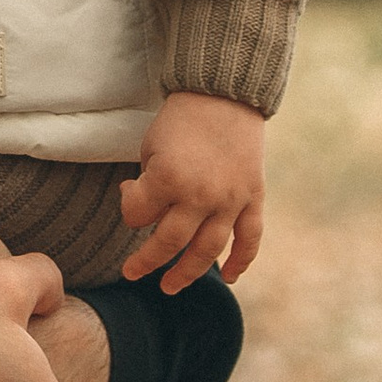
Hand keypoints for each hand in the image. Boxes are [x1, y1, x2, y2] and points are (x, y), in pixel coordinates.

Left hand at [120, 91, 266, 292]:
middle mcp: (201, 196)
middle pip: (169, 244)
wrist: (224, 95)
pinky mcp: (253, 198)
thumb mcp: (150, 149)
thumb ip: (148, 186)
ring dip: (188, 273)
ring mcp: (231, 200)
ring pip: (208, 250)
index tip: (129, 192)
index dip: (128, 207)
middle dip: (147, 261)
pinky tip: (229, 277)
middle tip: (132, 273)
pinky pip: (250, 238)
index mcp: (169, 179)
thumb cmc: (180, 120)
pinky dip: (242, 261)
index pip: (138, 216)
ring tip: (170, 286)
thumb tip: (147, 217)